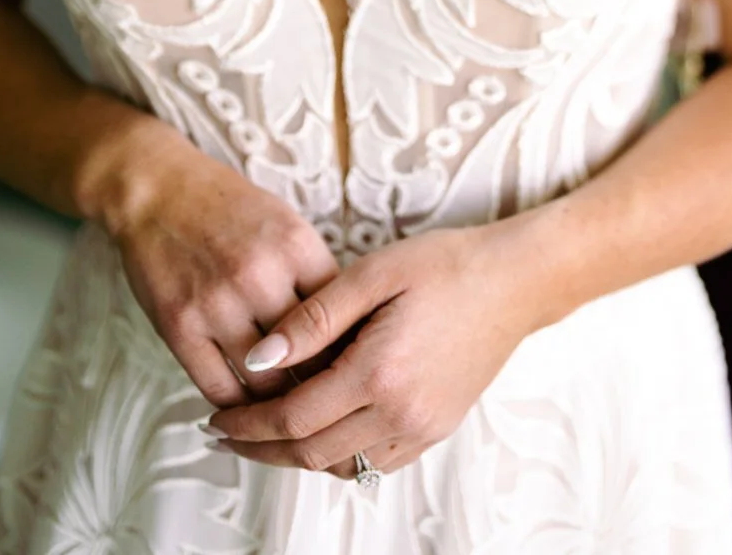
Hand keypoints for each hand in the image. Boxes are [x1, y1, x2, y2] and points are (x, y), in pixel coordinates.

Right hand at [95, 120, 338, 407]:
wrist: (156, 190)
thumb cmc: (229, 209)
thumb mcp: (285, 224)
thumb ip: (313, 275)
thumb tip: (348, 334)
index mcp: (296, 245)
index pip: (341, 318)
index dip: (349, 352)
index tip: (353, 371)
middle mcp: (260, 275)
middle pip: (308, 357)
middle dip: (321, 386)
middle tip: (326, 404)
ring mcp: (217, 303)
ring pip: (265, 383)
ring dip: (278, 405)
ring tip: (288, 414)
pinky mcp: (179, 327)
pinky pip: (218, 388)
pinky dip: (236, 407)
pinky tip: (245, 409)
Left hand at [206, 224, 533, 476]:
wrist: (514, 281)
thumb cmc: (446, 265)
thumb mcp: (374, 273)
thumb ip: (312, 318)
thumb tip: (258, 355)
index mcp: (379, 373)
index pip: (294, 417)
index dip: (248, 422)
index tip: (216, 416)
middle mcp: (401, 413)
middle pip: (311, 452)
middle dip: (261, 447)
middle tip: (225, 432)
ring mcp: (422, 427)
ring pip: (341, 465)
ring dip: (296, 455)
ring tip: (263, 431)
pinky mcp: (436, 428)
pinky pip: (374, 461)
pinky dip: (338, 454)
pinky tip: (319, 429)